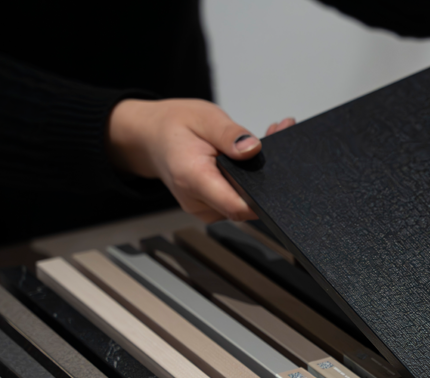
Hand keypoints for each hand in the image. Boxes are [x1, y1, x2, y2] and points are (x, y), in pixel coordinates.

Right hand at [107, 98, 294, 221]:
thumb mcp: (203, 117)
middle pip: (245, 205)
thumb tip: (252, 149)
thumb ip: (229, 135)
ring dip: (258, 177)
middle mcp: (198, 201)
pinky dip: (247, 180)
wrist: (151, 137)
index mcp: (193, 179)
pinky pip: (236, 199)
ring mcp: (205, 208)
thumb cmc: (173, 126)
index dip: (263, 197)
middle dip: (266, 177)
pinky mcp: (211, 207)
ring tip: (263, 139)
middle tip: (275, 136)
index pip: (237, 207)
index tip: (278, 173)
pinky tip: (247, 157)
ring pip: (243, 202)